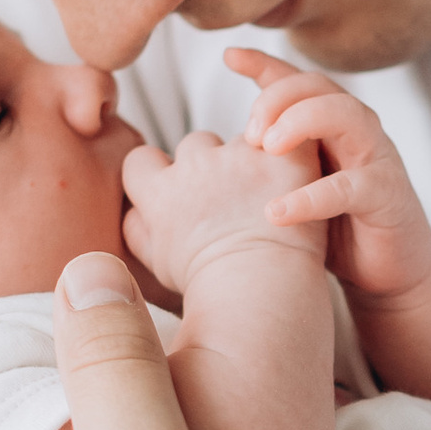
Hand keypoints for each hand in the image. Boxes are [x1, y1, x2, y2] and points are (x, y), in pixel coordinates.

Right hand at [123, 123, 326, 301]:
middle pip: (196, 144)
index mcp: (161, 192)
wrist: (261, 290)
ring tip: (269, 196)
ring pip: (241, 141)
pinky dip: (290, 156)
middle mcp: (196, 166)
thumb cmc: (211, 289)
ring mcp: (241, 157)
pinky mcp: (282, 158)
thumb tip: (134, 211)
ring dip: (251, 160)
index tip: (177, 191)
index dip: (158, 172)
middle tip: (233, 198)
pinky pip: (287, 139)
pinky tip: (296, 181)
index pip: (142, 160)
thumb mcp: (157, 265)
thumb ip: (138, 231)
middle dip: (209, 164)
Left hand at [224, 47, 430, 298]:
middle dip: (279, 97)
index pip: (296, 80)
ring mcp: (375, 158)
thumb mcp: (296, 186)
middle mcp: (355, 129)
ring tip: (266, 147)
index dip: (264, 64)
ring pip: (346, 115)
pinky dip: (312, 196)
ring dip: (302, 122)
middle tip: (247, 132)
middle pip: (319, 86)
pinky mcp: (387, 196)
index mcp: (330, 124)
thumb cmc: (336, 224)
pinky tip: (276, 210)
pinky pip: (351, 187)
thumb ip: (267, 165)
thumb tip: (210, 154)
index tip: (228, 56)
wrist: (389, 269)